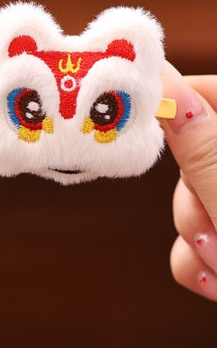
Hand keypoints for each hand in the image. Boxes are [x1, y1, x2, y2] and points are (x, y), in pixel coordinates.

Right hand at [161, 64, 216, 299]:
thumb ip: (206, 148)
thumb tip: (166, 85)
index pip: (213, 94)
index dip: (175, 100)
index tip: (138, 110)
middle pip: (195, 157)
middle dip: (192, 198)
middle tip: (215, 229)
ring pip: (189, 201)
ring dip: (198, 239)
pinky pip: (192, 239)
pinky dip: (199, 263)